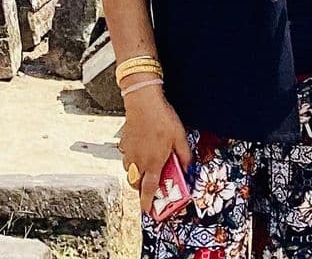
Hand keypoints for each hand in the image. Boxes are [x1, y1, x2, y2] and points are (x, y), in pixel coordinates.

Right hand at [117, 84, 188, 213]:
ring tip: (146, 166)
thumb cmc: (162, 118)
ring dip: (136, 174)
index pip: (149, 189)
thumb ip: (184, 155)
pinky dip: (132, 159)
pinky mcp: (124, 144)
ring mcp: (129, 153)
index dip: (148, 202)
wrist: (143, 101)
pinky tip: (140, 149)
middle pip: (136, 184)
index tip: (147, 210)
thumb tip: (187, 167)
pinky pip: (126, 157)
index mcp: (153, 163)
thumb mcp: (180, 137)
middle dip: (141, 189)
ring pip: (129, 172)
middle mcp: (139, 161)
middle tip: (149, 186)